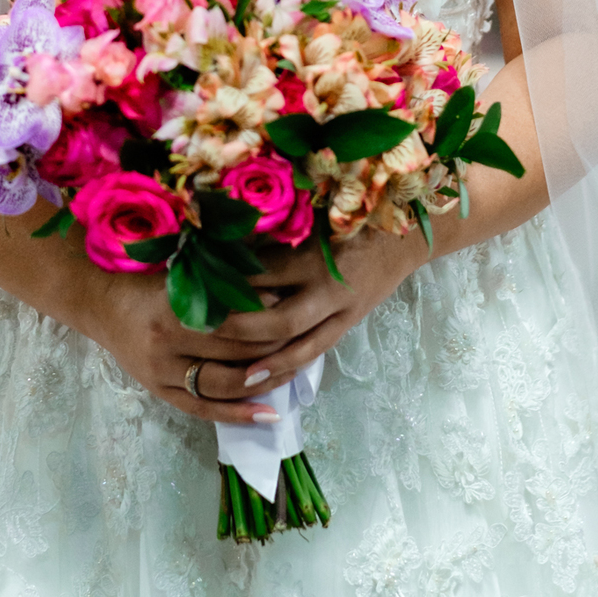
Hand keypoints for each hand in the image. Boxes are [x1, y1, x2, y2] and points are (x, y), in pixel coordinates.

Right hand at [79, 260, 294, 428]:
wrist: (100, 303)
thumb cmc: (145, 277)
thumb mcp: (181, 270)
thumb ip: (221, 280)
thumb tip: (276, 292)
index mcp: (174, 307)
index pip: (234, 320)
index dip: (269, 319)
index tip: (296, 310)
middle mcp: (166, 343)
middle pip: (233, 353)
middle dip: (272, 350)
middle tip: (304, 341)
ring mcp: (161, 373)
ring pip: (222, 385)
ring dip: (262, 382)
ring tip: (293, 374)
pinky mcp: (159, 391)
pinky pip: (204, 409)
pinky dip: (238, 414)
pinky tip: (268, 414)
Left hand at [196, 224, 427, 399]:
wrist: (401, 236)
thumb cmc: (349, 218)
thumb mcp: (312, 217)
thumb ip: (274, 233)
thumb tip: (223, 241)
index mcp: (316, 254)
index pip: (266, 274)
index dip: (231, 283)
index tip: (196, 285)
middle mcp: (329, 289)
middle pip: (281, 320)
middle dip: (241, 330)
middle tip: (203, 331)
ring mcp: (341, 313)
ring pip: (299, 346)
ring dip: (265, 363)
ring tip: (233, 375)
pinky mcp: (347, 325)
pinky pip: (315, 353)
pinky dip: (289, 367)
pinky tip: (264, 379)